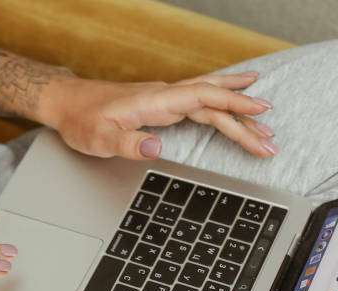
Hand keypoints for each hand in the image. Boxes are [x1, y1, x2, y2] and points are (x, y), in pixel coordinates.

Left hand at [37, 71, 276, 159]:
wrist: (66, 103)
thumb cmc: (81, 120)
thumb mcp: (98, 138)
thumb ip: (126, 143)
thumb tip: (155, 149)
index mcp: (155, 100)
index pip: (203, 97)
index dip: (232, 104)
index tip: (259, 114)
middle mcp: (165, 95)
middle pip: (213, 100)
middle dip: (244, 118)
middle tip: (271, 138)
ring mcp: (165, 98)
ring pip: (210, 99)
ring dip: (237, 111)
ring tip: (267, 122)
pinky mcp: (162, 104)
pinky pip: (200, 100)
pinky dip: (222, 102)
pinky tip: (236, 100)